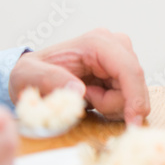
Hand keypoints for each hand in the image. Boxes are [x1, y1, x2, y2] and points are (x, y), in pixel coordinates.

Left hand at [8, 28, 149, 124]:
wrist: (32, 74)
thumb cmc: (30, 73)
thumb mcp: (29, 76)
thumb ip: (51, 80)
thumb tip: (79, 91)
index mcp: (97, 43)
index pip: (129, 70)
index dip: (135, 97)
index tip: (133, 122)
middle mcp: (115, 44)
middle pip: (133, 83)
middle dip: (113, 103)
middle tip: (86, 102)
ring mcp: (121, 56)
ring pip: (133, 91)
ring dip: (111, 104)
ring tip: (87, 98)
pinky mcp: (122, 68)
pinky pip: (130, 94)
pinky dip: (113, 103)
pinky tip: (94, 98)